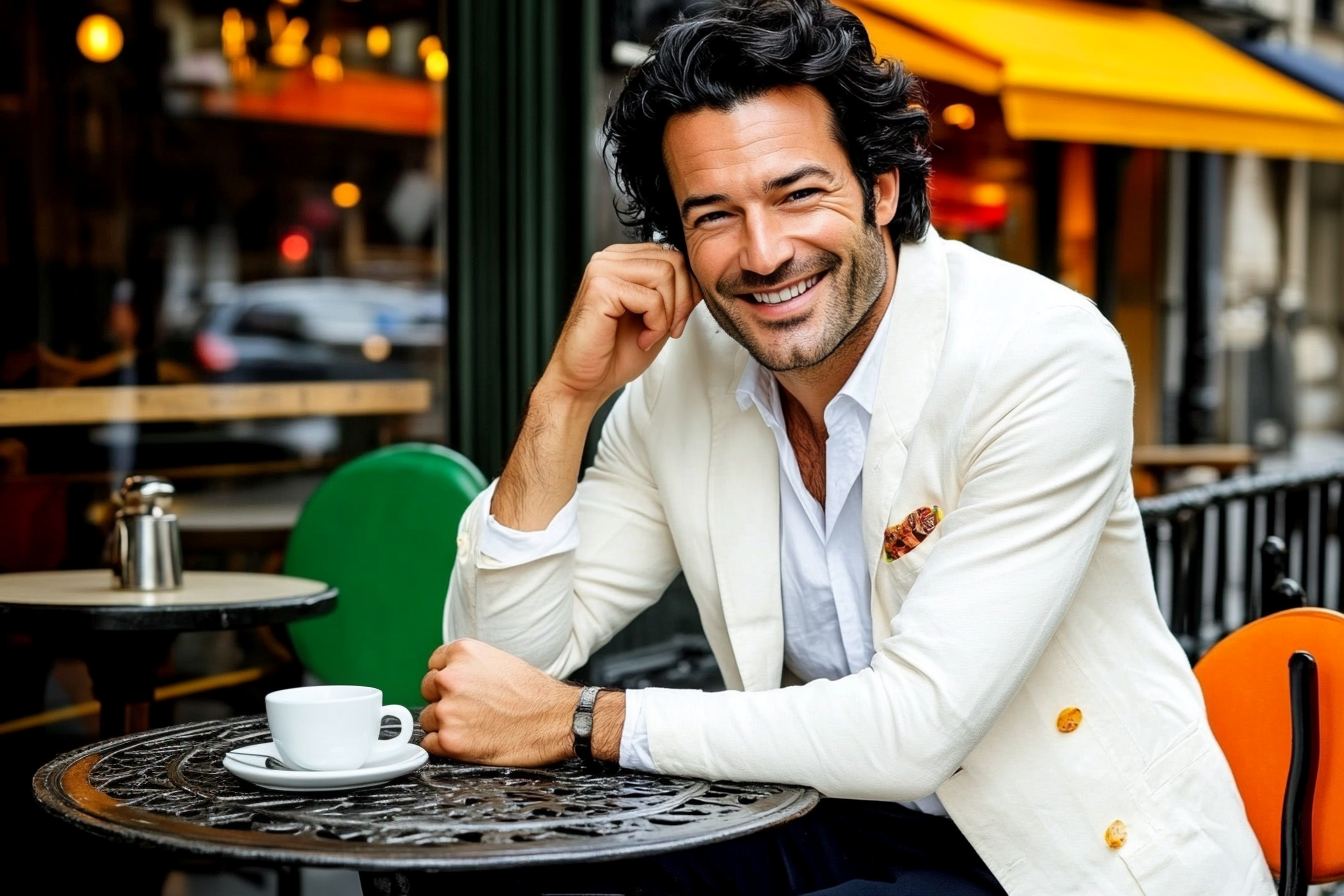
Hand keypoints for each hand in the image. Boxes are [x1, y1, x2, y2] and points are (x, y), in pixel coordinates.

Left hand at [419, 639, 623, 766]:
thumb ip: (470, 666)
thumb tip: (451, 678)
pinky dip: (445, 746)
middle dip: (444, 699)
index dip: (448, 679)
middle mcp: (450, 677)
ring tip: (475, 726)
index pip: (435, 664)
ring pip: (428, 718)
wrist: (557, 719)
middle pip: (428, 690)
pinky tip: (469, 741)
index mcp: (463, 653)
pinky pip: (430, 744)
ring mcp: (448, 710)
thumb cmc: (536, 693)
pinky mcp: (451, 740)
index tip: (460, 689)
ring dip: (445, 724)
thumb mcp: (500, 660)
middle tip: (471, 709)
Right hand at [542, 243, 700, 407]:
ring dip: (668, 313)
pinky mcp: (600, 287)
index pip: (673, 256)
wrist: (584, 381)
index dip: (687, 289)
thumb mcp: (658, 317)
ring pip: (666, 274)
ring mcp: (602, 270)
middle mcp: (610, 259)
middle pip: (674, 260)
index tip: (677, 322)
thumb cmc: (615, 353)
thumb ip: (675, 294)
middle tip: (670, 330)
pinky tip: (642, 340)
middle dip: (683, 300)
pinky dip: (656, 324)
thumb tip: (701, 277)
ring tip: (651, 335)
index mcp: (622, 260)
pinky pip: (651, 298)